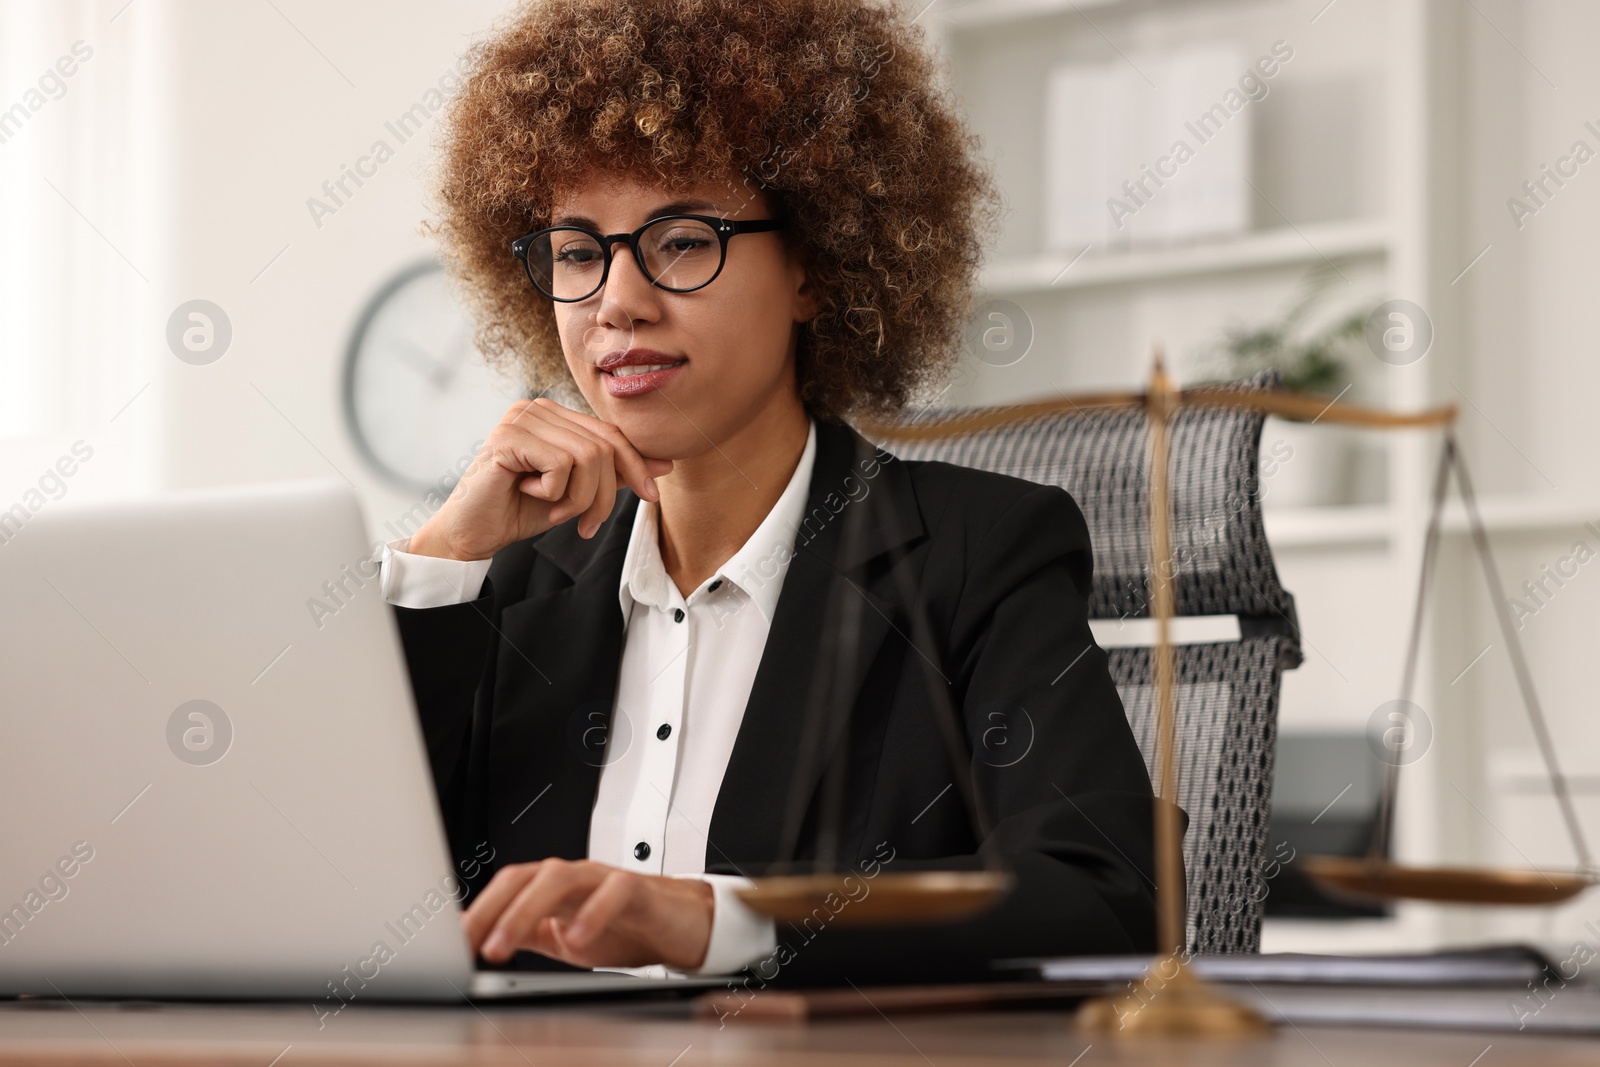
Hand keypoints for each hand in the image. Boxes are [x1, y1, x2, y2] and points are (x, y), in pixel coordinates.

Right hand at [408, 398, 674, 560]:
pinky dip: (554, 493)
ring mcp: (521, 418)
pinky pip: (561, 466)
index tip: (650, 496)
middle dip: (604, 494)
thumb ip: (613, 474)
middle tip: (587, 524)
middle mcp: (538, 408)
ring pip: (588, 457)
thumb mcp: (578, 491)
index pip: (611, 433)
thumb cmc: (520, 510)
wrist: (474, 532)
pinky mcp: (509, 437)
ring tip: (555, 512)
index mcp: (555, 415)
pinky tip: (528, 493)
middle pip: (604, 446)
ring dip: (579, 498)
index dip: (637, 465)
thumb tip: (664, 464)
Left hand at [462, 858, 714, 970]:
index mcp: (553, 888)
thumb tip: (484, 943)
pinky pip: (613, 891)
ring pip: (559, 877)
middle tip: (473, 945)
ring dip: (525, 910)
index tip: (451, 943)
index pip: (507, 888)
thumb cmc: (628, 926)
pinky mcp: (639, 889)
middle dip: (493, 909)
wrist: (685, 925)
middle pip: (525, 876)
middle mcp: (575, 876)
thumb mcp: (568, 939)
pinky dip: (591, 914)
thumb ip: (532, 934)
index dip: (478, 911)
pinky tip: (575, 940)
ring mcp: (605, 878)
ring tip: (505, 945)